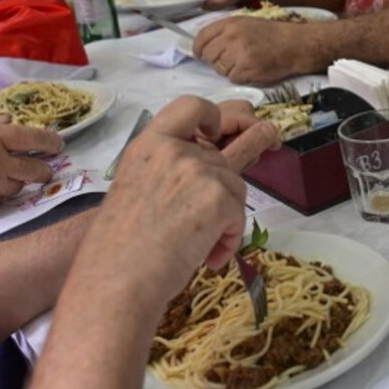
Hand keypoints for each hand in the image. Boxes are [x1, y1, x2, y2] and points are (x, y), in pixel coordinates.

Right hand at [97, 97, 270, 289]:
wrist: (115, 283)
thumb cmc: (119, 250)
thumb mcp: (138, 190)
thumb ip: (171, 172)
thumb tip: (213, 170)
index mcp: (148, 145)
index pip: (191, 105)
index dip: (213, 113)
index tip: (219, 130)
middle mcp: (174, 149)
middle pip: (229, 144)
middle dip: (254, 143)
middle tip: (272, 141)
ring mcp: (198, 170)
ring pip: (237, 184)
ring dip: (227, 215)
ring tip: (202, 245)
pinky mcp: (218, 196)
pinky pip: (239, 213)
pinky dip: (230, 238)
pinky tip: (209, 258)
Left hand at [194, 15, 305, 83]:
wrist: (295, 44)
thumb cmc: (273, 35)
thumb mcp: (247, 23)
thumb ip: (225, 31)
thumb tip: (206, 46)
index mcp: (230, 23)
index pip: (201, 37)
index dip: (199, 49)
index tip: (201, 54)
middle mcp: (232, 36)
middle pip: (208, 55)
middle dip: (216, 61)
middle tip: (231, 60)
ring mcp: (238, 53)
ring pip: (219, 69)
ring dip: (229, 70)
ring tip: (245, 63)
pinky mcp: (246, 68)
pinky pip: (233, 78)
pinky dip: (241, 77)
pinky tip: (252, 70)